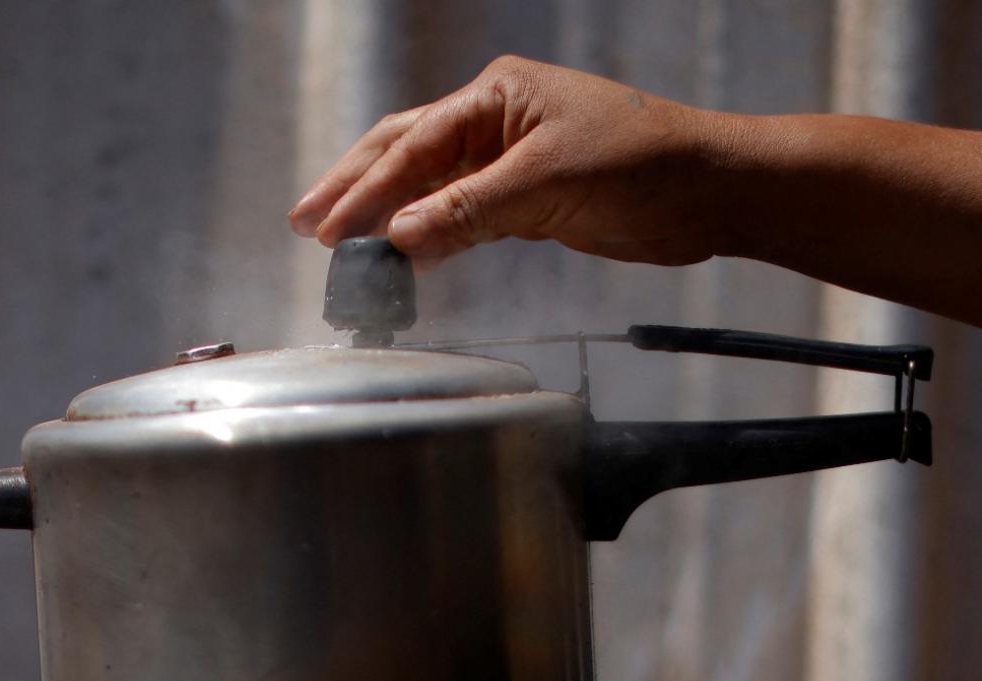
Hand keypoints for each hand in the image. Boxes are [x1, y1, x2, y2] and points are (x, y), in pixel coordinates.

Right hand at [289, 56, 731, 266]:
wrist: (707, 192)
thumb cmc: (642, 163)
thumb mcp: (547, 183)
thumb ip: (469, 210)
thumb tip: (399, 238)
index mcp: (496, 97)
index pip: (413, 146)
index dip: (366, 191)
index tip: (328, 231)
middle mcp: (494, 122)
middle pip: (404, 154)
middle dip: (353, 189)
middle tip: (305, 225)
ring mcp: (507, 161)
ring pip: (427, 187)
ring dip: (383, 214)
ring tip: (335, 240)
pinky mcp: (523, 200)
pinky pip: (458, 216)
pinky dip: (425, 235)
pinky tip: (401, 252)